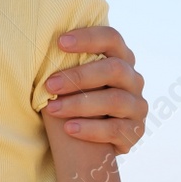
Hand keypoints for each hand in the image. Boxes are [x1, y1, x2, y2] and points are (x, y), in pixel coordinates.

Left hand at [43, 24, 146, 154]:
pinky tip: (69, 129)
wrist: (89, 144)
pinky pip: (116, 129)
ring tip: (52, 110)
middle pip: (114, 69)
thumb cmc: (77, 101)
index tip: (60, 43)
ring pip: (114, 100)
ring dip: (80, 104)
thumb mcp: (76, 81)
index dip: (89, 38)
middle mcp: (134, 80)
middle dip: (79, 76)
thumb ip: (71, 64)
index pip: (112, 38)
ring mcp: (137, 106)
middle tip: (50, 85)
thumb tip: (43, 47)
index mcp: (120, 59)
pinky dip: (90, 129)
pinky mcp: (136, 131)